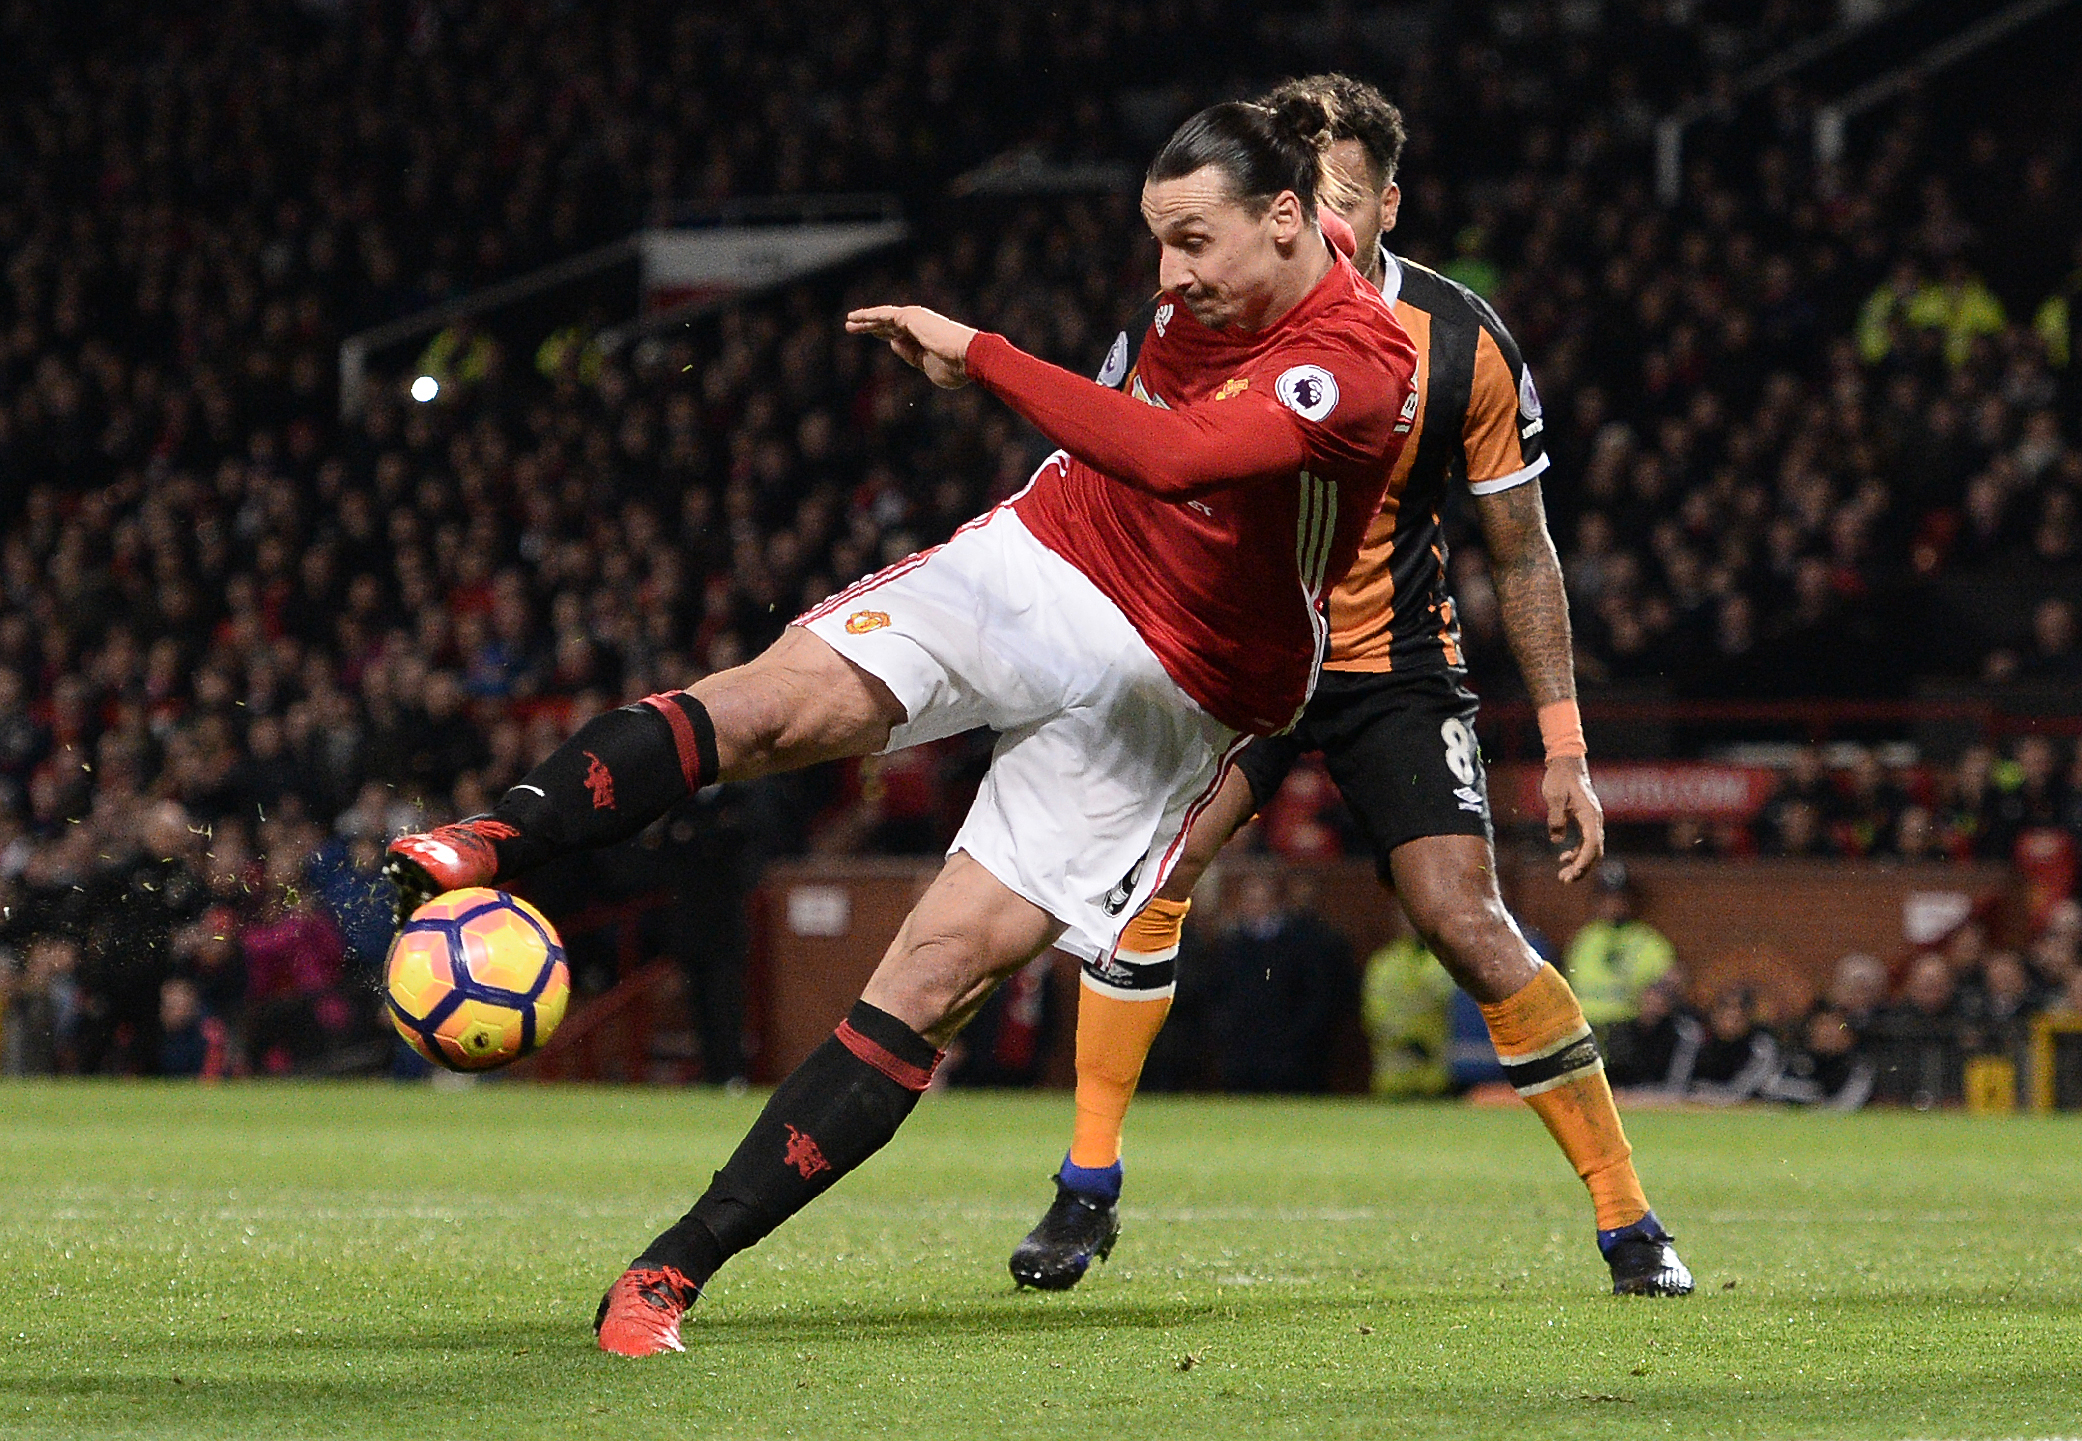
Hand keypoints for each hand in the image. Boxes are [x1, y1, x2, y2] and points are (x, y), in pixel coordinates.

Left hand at [845, 305, 976, 388]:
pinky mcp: (909, 316)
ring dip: (865, 321)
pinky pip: (883, 315)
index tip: (875, 336)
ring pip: (883, 319)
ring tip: (849, 323)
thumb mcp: (927, 367)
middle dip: (871, 326)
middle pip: (889, 325)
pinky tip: (855, 318)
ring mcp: (915, 319)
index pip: (901, 336)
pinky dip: (869, 316)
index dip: (885, 335)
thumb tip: (893, 344)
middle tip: (853, 327)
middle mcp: (920, 325)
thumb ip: (910, 356)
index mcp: (926, 338)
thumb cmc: (954, 367)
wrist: (967, 357)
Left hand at [1544, 755, 1603, 882]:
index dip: (1583, 862)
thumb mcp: (1554, 796)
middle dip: (1582, 868)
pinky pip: (1585, 842)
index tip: (1572, 874)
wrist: (1567, 764)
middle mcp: (1595, 820)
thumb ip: (1555, 817)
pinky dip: (1577, 853)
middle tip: (1564, 880)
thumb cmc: (1560, 778)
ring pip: (1591, 849)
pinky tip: (1563, 858)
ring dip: (1579, 863)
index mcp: (1590, 815)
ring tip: (1563, 875)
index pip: (1591, 844)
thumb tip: (1557, 840)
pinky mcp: (1585, 821)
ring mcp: (1592, 821)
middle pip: (1594, 851)